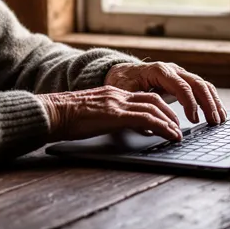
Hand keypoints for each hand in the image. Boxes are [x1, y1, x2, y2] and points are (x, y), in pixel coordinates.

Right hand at [37, 86, 182, 141]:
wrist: (51, 112)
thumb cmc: (63, 116)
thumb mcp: (88, 112)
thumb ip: (102, 114)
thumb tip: (108, 124)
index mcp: (110, 93)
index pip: (141, 96)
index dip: (158, 106)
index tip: (166, 117)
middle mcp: (117, 95)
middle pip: (153, 99)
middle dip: (169, 112)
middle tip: (178, 125)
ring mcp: (117, 103)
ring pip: (154, 108)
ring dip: (170, 121)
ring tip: (178, 134)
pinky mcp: (116, 115)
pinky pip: (147, 119)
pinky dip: (163, 127)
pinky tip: (170, 135)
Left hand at [105, 62, 227, 124]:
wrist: (122, 72)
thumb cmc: (123, 82)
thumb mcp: (125, 94)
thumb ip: (137, 107)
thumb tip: (148, 126)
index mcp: (159, 71)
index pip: (181, 86)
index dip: (189, 103)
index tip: (193, 120)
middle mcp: (173, 70)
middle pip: (197, 83)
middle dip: (208, 103)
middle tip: (213, 121)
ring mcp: (179, 74)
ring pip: (203, 85)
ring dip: (213, 102)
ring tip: (220, 120)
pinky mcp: (183, 81)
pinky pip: (201, 88)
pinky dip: (211, 100)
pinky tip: (217, 113)